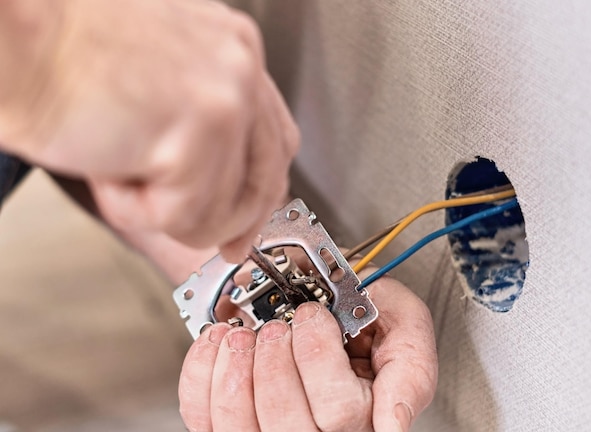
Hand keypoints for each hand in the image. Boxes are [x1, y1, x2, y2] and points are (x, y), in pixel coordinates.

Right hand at [0, 0, 298, 260]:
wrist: (11, 36)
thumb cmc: (63, 55)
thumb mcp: (160, 83)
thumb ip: (201, 127)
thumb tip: (227, 193)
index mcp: (232, 48)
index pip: (274, 139)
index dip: (261, 193)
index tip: (246, 226)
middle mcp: (240, 65)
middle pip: (266, 177)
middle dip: (235, 223)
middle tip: (214, 244)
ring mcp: (226, 97)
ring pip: (224, 208)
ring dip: (165, 211)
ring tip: (118, 168)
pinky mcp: (200, 131)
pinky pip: (184, 215)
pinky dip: (135, 209)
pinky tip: (106, 167)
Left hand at [178, 274, 437, 431]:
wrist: (322, 293)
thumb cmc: (362, 310)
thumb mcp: (406, 325)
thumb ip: (410, 370)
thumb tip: (393, 426)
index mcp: (366, 417)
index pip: (339, 413)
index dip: (319, 356)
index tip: (313, 316)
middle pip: (286, 426)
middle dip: (275, 362)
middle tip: (278, 327)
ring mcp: (269, 431)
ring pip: (239, 428)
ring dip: (236, 369)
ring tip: (245, 336)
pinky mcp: (228, 422)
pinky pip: (202, 416)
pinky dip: (203, 373)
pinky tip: (220, 343)